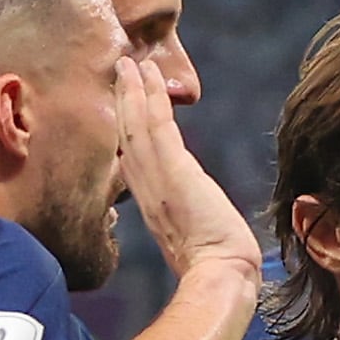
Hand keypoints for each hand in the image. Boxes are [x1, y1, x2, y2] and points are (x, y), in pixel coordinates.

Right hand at [116, 55, 259, 290]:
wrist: (220, 276)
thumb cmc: (216, 268)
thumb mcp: (192, 242)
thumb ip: (185, 224)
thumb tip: (191, 222)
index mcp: (152, 207)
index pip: (132, 161)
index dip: (125, 131)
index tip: (123, 108)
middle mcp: (147, 190)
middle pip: (127, 137)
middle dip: (123, 102)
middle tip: (119, 70)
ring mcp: (157, 178)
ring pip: (136, 125)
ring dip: (133, 91)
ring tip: (130, 62)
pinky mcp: (173, 169)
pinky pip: (156, 125)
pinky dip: (150, 97)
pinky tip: (148, 74)